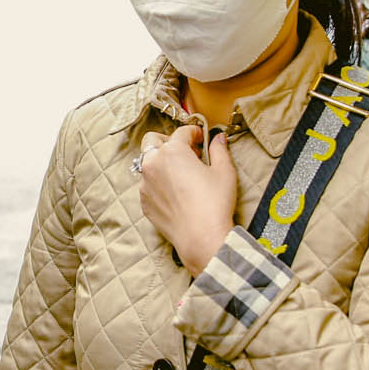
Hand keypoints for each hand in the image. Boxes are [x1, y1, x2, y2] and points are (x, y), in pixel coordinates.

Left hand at [140, 126, 238, 276]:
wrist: (201, 237)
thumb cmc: (214, 203)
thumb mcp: (224, 171)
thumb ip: (219, 150)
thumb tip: (219, 138)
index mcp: (172, 151)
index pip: (182, 132)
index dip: (194, 133)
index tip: (201, 138)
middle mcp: (153, 164)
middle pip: (153, 141)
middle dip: (168, 141)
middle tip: (186, 152)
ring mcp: (145, 184)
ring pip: (148, 164)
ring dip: (162, 163)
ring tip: (181, 174)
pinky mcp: (144, 202)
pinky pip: (148, 185)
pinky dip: (158, 183)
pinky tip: (176, 193)